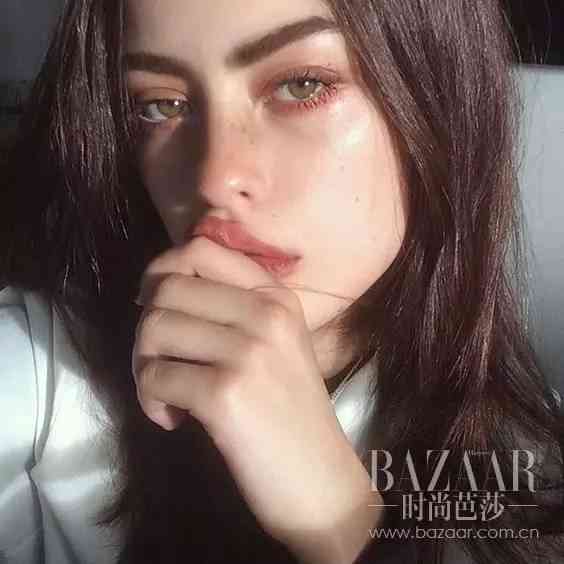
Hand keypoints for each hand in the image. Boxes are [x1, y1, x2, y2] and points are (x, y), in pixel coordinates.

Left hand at [132, 236, 383, 561]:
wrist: (320, 481)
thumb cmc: (289, 413)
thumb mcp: (274, 344)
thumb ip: (231, 309)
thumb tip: (157, 289)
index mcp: (277, 297)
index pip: (201, 248)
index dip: (163, 270)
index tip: (156, 304)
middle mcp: (266, 314)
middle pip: (168, 287)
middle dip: (148, 325)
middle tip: (161, 362)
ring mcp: (248, 352)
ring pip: (154, 327)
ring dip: (144, 364)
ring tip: (166, 393)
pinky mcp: (226, 394)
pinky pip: (155, 377)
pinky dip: (151, 400)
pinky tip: (174, 419)